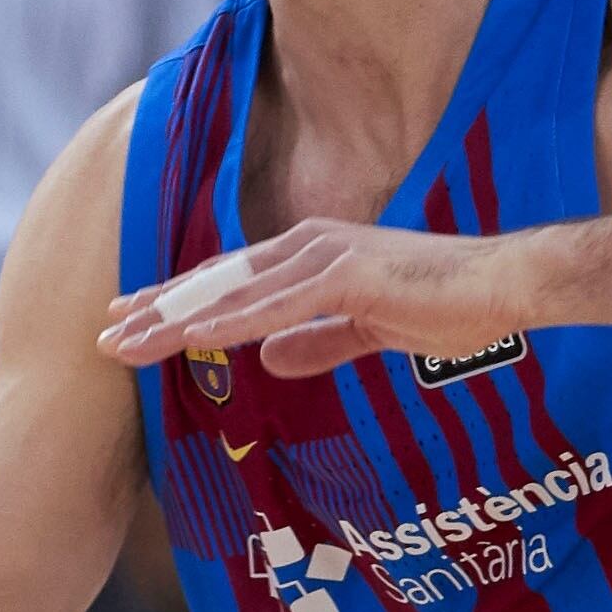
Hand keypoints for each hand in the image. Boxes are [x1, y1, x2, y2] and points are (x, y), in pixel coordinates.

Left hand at [97, 218, 538, 377]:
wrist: (508, 285)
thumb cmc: (447, 303)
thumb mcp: (368, 331)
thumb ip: (319, 343)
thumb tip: (273, 363)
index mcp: (308, 258)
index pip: (227, 282)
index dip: (176, 302)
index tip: (129, 321)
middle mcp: (306, 247)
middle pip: (215, 283)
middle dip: (157, 309)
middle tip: (102, 334)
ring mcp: (326, 258)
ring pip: (234, 293)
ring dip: (177, 318)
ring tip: (128, 341)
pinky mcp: (350, 277)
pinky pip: (279, 305)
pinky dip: (233, 321)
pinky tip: (194, 337)